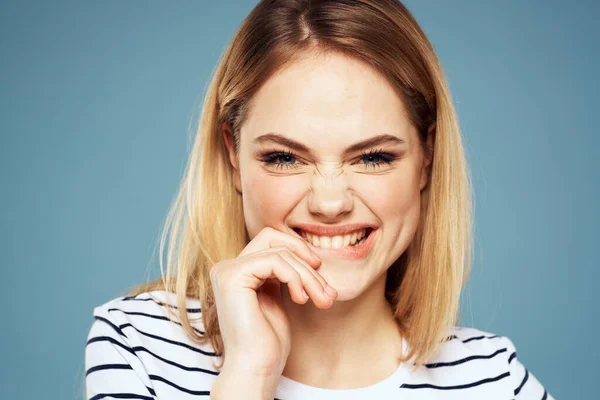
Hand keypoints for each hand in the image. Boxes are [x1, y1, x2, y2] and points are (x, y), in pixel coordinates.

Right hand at [209, 227, 336, 379]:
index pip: (271, 241)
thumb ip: (284, 274)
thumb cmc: (268, 342)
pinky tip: (301, 299)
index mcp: (237, 272)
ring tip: (321, 299)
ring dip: (307, 275)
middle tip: (325, 289)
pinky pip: (274, 261)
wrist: (256, 368)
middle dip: (304, 259)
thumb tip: (312, 254)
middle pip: (273, 238)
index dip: (298, 251)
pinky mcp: (232, 276)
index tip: (319, 275)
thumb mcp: (279, 298)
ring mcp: (226, 271)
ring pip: (279, 252)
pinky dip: (295, 278)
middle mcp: (227, 267)